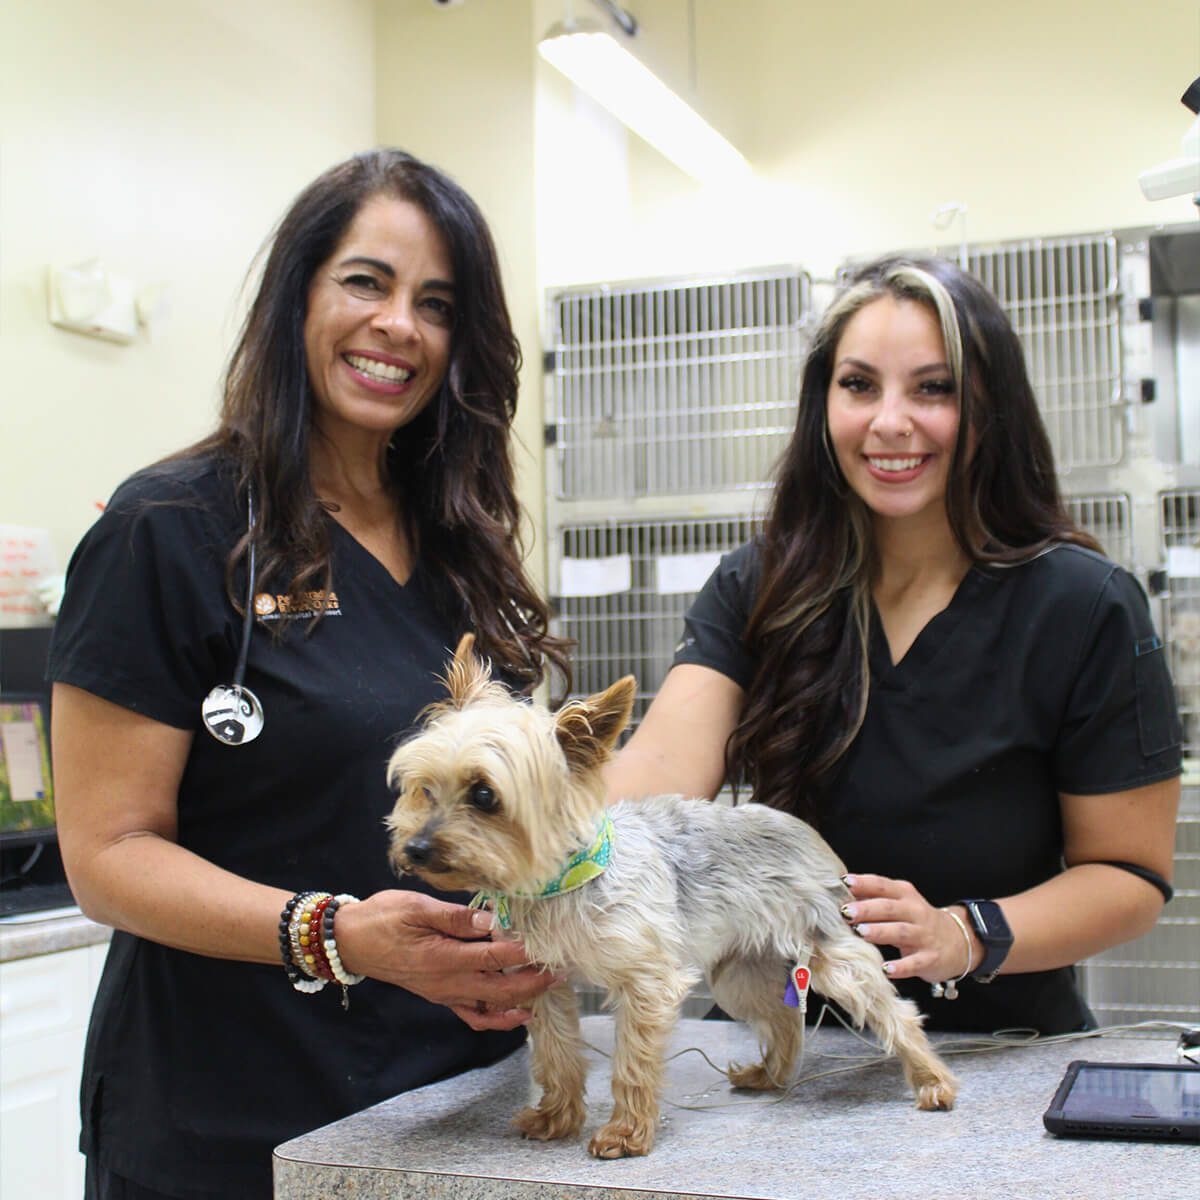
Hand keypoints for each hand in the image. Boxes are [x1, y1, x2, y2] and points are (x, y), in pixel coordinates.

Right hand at [333, 890, 561, 1029]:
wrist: (351, 941)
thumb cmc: (383, 918)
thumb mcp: (417, 907)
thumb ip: (455, 916)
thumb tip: (490, 920)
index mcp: (443, 958)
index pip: (495, 957)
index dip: (525, 952)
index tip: (549, 943)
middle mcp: (447, 983)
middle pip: (502, 989)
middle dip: (534, 981)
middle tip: (562, 969)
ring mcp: (444, 993)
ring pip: (492, 1006)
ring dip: (522, 1000)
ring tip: (548, 988)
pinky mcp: (440, 996)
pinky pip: (473, 1015)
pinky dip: (498, 1018)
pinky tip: (517, 1012)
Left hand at [839, 874, 977, 984]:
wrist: (959, 941)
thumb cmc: (918, 920)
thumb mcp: (900, 903)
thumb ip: (875, 897)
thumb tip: (841, 891)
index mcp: (905, 895)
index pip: (883, 885)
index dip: (864, 883)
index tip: (844, 882)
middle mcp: (915, 912)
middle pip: (889, 908)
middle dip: (867, 909)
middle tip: (846, 911)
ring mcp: (924, 935)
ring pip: (901, 932)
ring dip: (880, 931)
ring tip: (861, 933)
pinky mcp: (931, 958)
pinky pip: (915, 963)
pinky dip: (901, 966)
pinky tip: (886, 969)